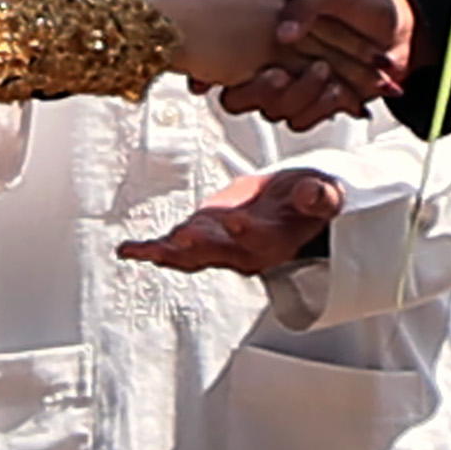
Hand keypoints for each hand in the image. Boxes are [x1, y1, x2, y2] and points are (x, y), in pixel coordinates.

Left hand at [118, 165, 344, 277]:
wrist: (288, 210)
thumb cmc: (303, 202)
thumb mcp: (323, 195)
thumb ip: (319, 196)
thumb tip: (312, 192)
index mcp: (276, 240)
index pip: (262, 238)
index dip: (249, 231)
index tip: (237, 221)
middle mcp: (245, 252)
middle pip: (219, 252)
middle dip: (200, 245)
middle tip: (182, 238)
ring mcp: (219, 249)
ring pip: (192, 256)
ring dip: (169, 253)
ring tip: (144, 251)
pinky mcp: (199, 242)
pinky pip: (173, 252)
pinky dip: (150, 251)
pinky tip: (128, 251)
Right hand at [213, 0, 410, 130]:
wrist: (403, 32)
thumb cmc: (366, 7)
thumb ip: (305, 6)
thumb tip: (281, 34)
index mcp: (273, 36)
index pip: (241, 66)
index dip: (254, 77)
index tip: (276, 72)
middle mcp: (280, 63)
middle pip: (255, 95)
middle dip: (278, 89)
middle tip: (311, 73)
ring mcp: (299, 85)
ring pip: (280, 111)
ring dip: (307, 99)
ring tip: (335, 84)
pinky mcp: (318, 103)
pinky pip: (305, 120)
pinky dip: (326, 110)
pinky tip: (349, 99)